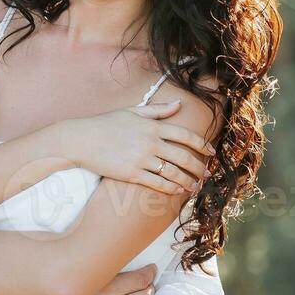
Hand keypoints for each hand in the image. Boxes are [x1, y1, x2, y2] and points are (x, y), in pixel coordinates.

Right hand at [59, 102, 212, 196]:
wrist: (82, 139)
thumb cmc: (106, 124)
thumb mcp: (133, 112)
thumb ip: (158, 110)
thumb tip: (178, 104)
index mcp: (152, 126)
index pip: (185, 135)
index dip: (201, 144)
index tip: (211, 152)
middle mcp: (150, 142)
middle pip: (183, 156)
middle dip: (198, 167)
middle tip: (206, 174)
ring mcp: (141, 159)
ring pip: (173, 172)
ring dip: (187, 181)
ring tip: (195, 186)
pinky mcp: (132, 174)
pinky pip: (156, 183)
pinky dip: (170, 188)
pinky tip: (177, 191)